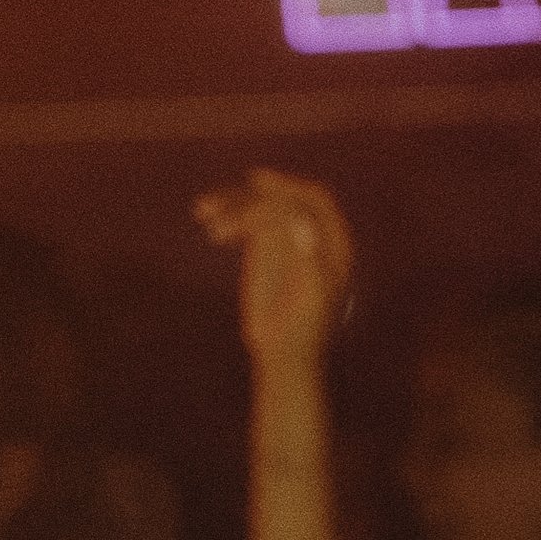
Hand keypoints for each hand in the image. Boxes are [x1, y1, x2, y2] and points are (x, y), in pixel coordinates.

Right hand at [195, 167, 355, 366]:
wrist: (283, 351)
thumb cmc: (303, 329)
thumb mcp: (312, 295)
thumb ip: (310, 259)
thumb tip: (299, 221)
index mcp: (335, 242)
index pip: (316, 202)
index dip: (291, 189)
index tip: (261, 188)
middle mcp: (313, 232)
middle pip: (285, 196)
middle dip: (257, 196)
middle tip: (231, 206)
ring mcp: (287, 234)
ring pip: (261, 201)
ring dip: (233, 201)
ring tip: (206, 214)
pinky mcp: (264, 242)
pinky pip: (245, 215)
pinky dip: (226, 210)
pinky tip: (205, 214)